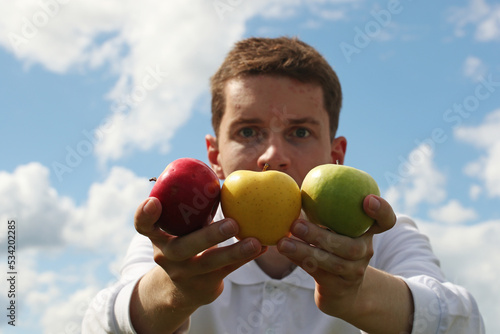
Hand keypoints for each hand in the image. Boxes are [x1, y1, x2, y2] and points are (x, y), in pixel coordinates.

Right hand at [134, 197, 265, 308]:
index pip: (143, 226)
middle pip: (183, 247)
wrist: (182, 289)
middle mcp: (168, 256)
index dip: (145, 215)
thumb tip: (214, 177)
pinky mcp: (205, 284)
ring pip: (210, 263)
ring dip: (234, 252)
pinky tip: (262, 246)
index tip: (154, 202)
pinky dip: (246, 257)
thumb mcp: (178, 229)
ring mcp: (186, 273)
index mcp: (158, 237)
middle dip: (208, 236)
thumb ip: (187, 207)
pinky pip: (228, 270)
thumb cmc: (185, 243)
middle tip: (232, 224)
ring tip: (255, 242)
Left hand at [276, 195, 395, 317]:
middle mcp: (365, 251)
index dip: (381, 210)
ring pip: (332, 262)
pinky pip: (318, 272)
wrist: (342, 290)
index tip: (367, 199)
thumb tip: (300, 186)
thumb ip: (327, 208)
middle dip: (320, 235)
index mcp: (367, 231)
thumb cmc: (333, 245)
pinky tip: (284, 250)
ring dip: (304, 251)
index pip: (386, 220)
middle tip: (296, 224)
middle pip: (351, 246)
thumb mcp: (337, 227)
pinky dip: (299, 260)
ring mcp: (354, 271)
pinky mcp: (339, 286)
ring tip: (284, 242)